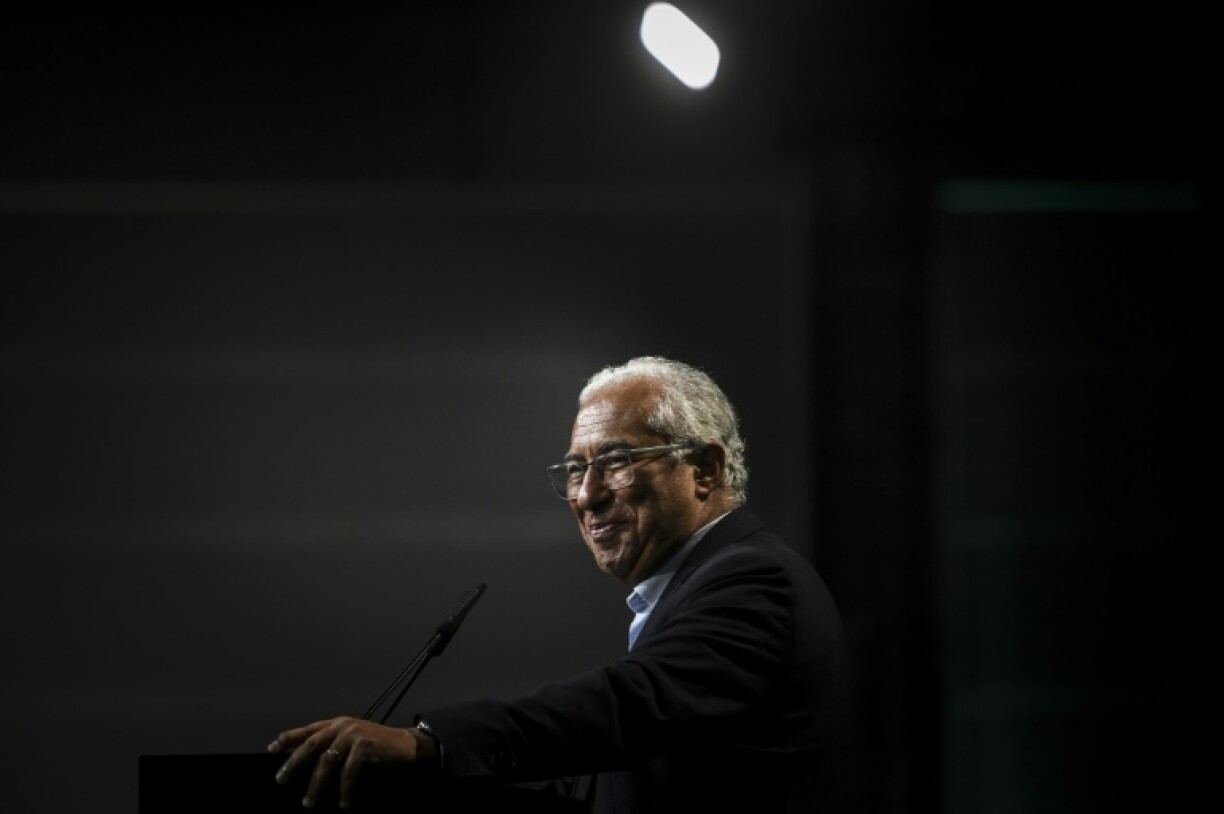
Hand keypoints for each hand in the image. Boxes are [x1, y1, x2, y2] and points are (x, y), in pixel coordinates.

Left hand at [267, 716, 437, 808]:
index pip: (308, 729)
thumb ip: (332, 744)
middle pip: (311, 745)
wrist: (406, 745)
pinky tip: (343, 803)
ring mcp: (354, 735)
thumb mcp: (352, 739)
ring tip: (309, 802)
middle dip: (294, 763)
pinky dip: (345, 790)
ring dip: (316, 785)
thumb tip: (305, 759)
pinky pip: (348, 772)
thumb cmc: (377, 746)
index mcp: (337, 723)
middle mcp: (343, 726)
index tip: (272, 749)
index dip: (289, 738)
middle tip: (281, 779)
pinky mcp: (365, 747)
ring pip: (327, 762)